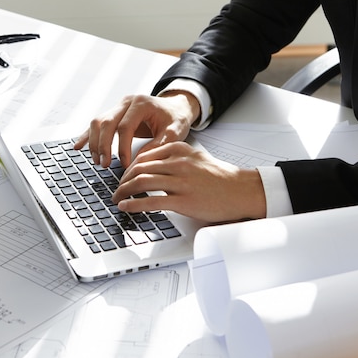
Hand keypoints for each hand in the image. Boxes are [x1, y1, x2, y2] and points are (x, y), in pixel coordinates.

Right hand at [74, 91, 199, 167]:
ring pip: (98, 122)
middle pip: (106, 122)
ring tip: (97, 161)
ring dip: (94, 143)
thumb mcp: (175, 131)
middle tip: (104, 165)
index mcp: (141, 103)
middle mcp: (126, 102)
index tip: (125, 164)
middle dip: (103, 146)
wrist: (175, 107)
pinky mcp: (113, 114)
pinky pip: (96, 124)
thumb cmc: (176, 118)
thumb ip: (160, 144)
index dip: (122, 147)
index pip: (125, 126)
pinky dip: (87, 136)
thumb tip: (141, 160)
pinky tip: (78, 147)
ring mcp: (118, 106)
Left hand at [112, 142, 266, 222]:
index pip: (144, 156)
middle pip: (139, 169)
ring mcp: (181, 182)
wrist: (241, 191)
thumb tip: (152, 167)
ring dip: (124, 192)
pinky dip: (133, 204)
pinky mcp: (184, 200)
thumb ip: (174, 159)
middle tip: (116, 190)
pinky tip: (125, 207)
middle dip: (122, 180)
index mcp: (179, 150)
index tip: (123, 177)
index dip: (128, 168)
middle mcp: (178, 163)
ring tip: (117, 199)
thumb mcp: (195, 158)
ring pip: (141, 183)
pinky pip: (151, 201)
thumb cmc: (220, 177)